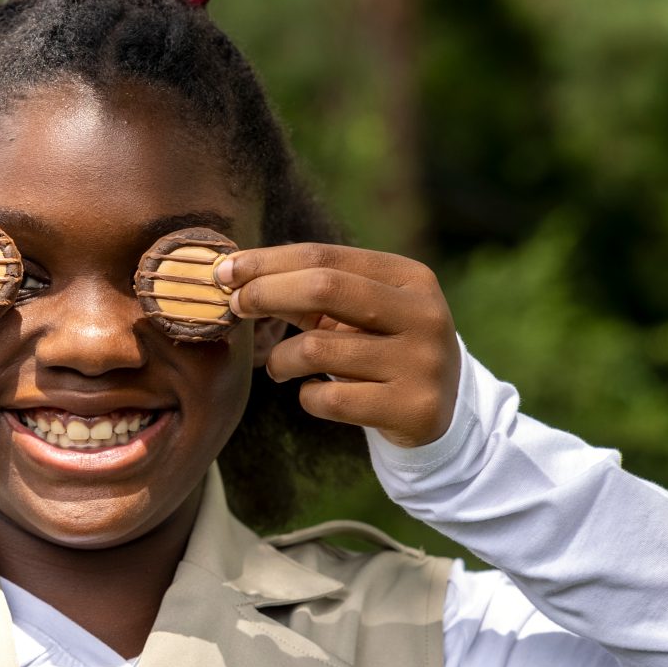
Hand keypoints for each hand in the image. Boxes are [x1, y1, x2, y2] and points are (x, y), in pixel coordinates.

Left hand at [218, 244, 461, 447]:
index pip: (324, 257)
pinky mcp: (413, 409)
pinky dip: (306, 396)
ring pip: (317, 350)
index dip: (267, 262)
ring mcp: (422, 363)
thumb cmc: (382, 347)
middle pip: (324, 288)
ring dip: (281, 360)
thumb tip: (236, 273)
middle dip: (265, 293)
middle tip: (236, 307)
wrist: (442, 409)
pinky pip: (329, 400)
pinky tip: (312, 393)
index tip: (225, 272)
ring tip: (279, 367)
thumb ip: (310, 290)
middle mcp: (424, 314)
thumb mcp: (359, 311)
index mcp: (410, 277)